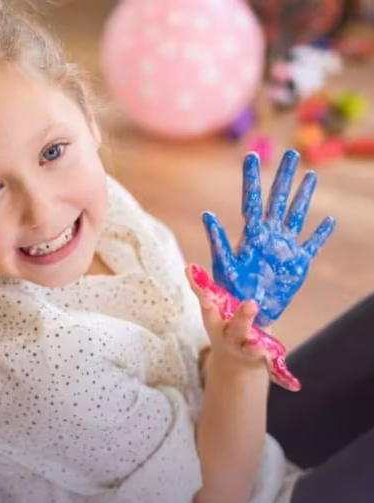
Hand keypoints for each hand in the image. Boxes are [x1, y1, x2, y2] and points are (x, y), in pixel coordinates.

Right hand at [187, 264, 300, 391]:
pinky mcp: (261, 362)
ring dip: (254, 348)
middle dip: (242, 318)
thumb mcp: (220, 308)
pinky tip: (294, 384)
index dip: (200, 288)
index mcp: (217, 319)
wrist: (236, 361)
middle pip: (234, 327)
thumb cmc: (229, 325)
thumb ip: (210, 290)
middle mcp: (227, 336)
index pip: (207, 302)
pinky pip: (272, 368)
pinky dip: (281, 376)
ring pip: (250, 349)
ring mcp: (243, 350)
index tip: (192, 270)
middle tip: (251, 304)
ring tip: (261, 348)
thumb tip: (201, 262)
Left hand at [203, 149, 334, 326]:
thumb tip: (206, 215)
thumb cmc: (229, 293)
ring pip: (296, 216)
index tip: (251, 156)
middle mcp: (268, 237)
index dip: (251, 180)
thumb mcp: (222, 267)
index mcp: (250, 237)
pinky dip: (321, 234)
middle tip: (290, 153)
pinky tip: (329, 220)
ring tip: (310, 175)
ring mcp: (284, 249)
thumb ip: (217, 243)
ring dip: (303, 197)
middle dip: (283, 178)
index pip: (251, 202)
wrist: (244, 317)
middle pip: (277, 201)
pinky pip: (312, 245)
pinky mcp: (298, 264)